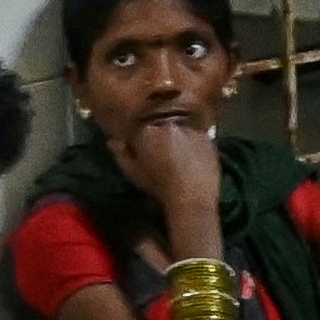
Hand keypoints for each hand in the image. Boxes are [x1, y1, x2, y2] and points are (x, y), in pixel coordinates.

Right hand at [113, 116, 222, 233]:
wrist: (191, 196)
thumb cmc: (158, 186)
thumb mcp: (134, 172)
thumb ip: (122, 153)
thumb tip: (113, 139)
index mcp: (147, 130)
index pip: (140, 125)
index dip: (142, 137)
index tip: (145, 148)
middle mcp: (168, 123)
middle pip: (161, 123)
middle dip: (160, 134)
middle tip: (163, 152)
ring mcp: (190, 127)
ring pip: (179, 127)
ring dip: (177, 136)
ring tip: (179, 154)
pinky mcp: (207, 134)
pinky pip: (196, 134)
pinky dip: (193, 141)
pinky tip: (192, 156)